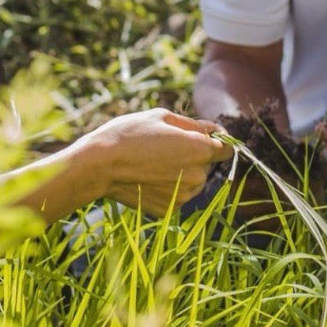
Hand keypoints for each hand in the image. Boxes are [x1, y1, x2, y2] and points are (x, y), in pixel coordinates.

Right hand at [85, 109, 230, 214]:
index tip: (202, 136)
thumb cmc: (130, 133)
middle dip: (193, 154)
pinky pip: (178, 194)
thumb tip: (213, 128)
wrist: (101, 165)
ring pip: (193, 181)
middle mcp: (197, 176)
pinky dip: (169, 186)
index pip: (226, 149)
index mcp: (199, 149)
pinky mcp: (171, 209)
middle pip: (207, 164)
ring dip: (182, 171)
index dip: (216, 141)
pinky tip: (148, 176)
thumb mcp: (161, 117)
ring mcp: (184, 196)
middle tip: (165, 145)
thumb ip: (192, 124)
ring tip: (153, 161)